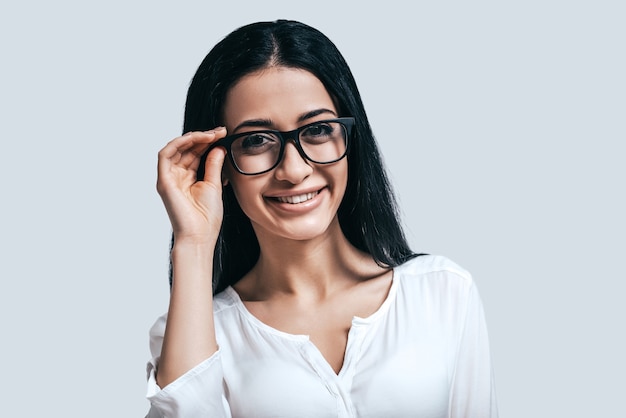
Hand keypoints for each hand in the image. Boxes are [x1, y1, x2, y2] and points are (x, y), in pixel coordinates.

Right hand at [156, 127, 227, 243]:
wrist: (200, 236)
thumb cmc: (207, 217)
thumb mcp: (214, 185)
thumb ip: (214, 165)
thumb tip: (218, 147)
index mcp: (188, 178)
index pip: (195, 153)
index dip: (208, 141)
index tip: (223, 134)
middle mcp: (177, 176)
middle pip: (186, 149)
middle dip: (203, 137)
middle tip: (220, 131)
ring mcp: (169, 178)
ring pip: (175, 148)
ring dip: (192, 138)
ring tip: (210, 135)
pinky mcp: (163, 181)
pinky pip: (165, 155)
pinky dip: (178, 143)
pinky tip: (195, 138)